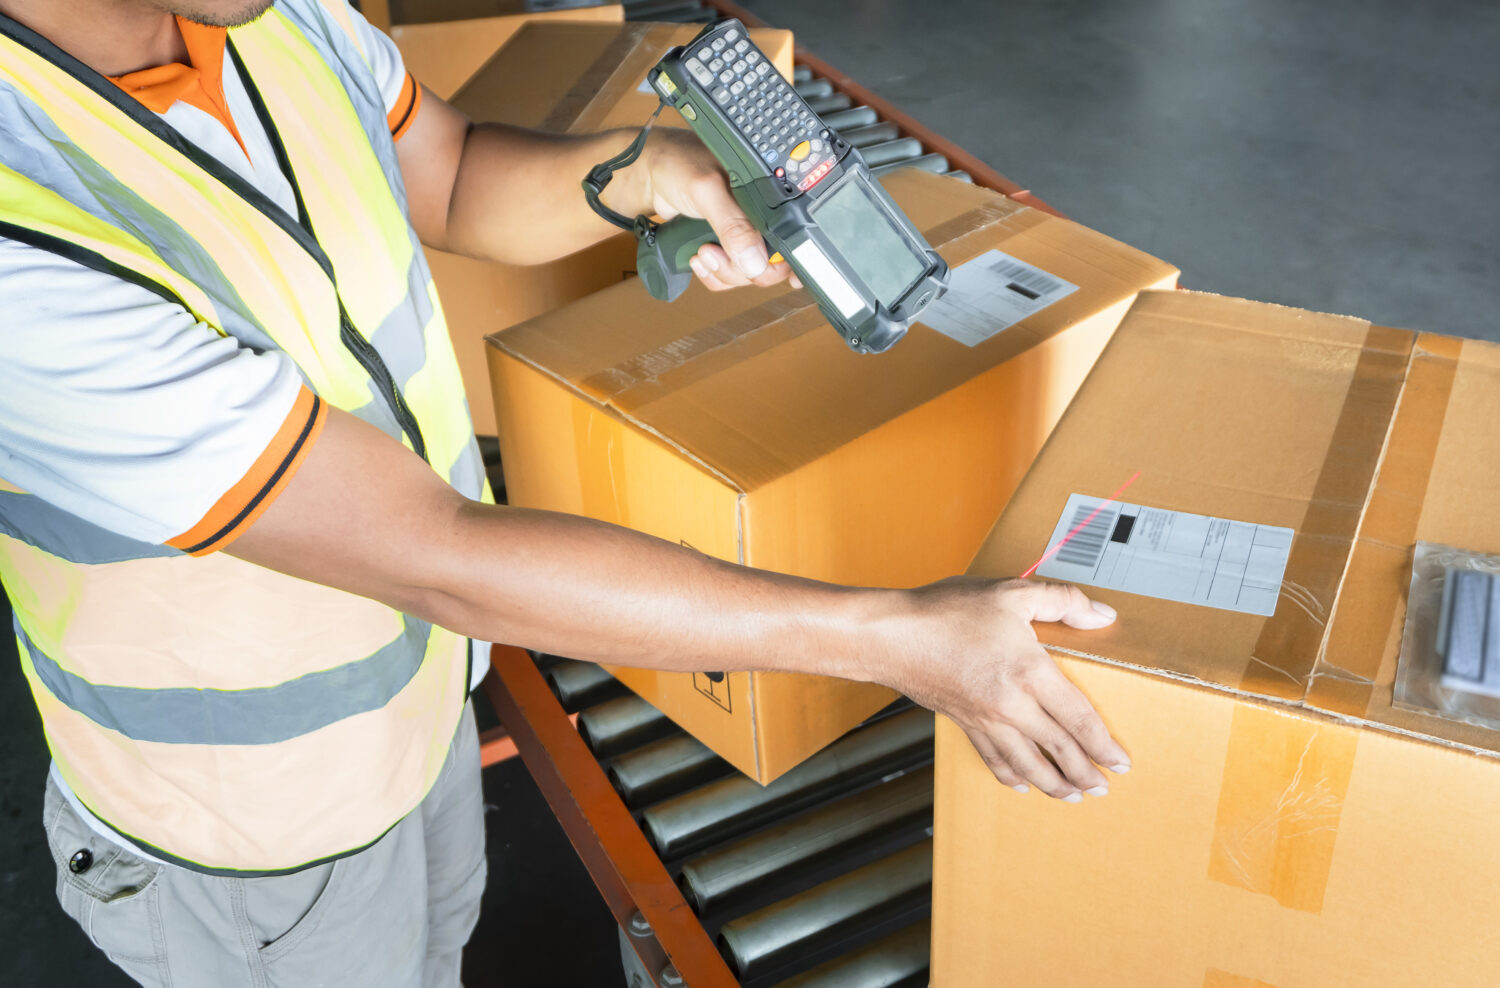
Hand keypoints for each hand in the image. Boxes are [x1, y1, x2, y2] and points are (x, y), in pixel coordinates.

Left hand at [637, 129, 800, 291]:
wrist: (648, 175)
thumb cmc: (677, 164)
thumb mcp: (708, 189)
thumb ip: (733, 225)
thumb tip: (756, 261)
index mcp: (770, 196)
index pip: (791, 239)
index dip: (783, 262)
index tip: (765, 272)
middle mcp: (761, 217)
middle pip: (770, 266)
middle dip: (741, 269)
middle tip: (714, 251)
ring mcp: (743, 235)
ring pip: (748, 275)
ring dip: (723, 272)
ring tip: (701, 251)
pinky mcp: (725, 246)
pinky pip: (729, 276)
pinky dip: (713, 275)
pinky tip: (698, 258)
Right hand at [887, 579, 1130, 800]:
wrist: (890, 635)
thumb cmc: (946, 611)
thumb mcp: (1011, 592)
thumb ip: (1063, 601)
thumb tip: (1102, 615)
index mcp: (1030, 672)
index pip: (1078, 719)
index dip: (1103, 744)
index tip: (1120, 761)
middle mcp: (1010, 704)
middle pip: (1058, 749)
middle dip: (1085, 773)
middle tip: (1104, 788)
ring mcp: (985, 719)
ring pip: (1028, 764)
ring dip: (1054, 785)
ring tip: (1073, 796)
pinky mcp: (963, 723)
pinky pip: (993, 758)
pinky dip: (1011, 776)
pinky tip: (1021, 785)